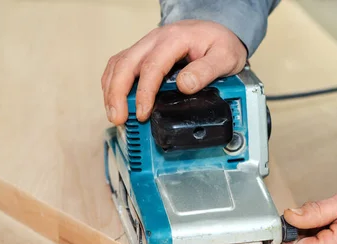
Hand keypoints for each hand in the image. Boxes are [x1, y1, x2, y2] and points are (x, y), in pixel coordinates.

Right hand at [101, 20, 247, 124]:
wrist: (219, 32)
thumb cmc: (221, 44)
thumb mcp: (225, 58)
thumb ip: (206, 71)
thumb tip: (184, 86)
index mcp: (174, 40)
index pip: (151, 67)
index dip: (144, 93)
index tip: (142, 113)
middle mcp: (155, 40)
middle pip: (125, 64)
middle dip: (117, 93)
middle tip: (118, 118)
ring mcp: (146, 45)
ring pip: (118, 64)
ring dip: (111, 90)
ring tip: (114, 114)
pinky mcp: (143, 52)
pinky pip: (120, 64)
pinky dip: (113, 83)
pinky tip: (114, 100)